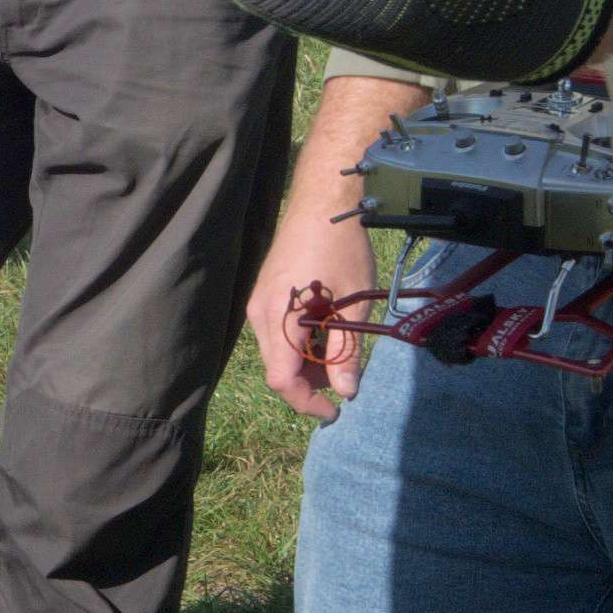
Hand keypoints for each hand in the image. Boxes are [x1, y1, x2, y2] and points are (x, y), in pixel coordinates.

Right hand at [251, 186, 378, 421]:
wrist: (322, 202)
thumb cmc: (341, 248)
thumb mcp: (353, 303)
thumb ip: (347, 351)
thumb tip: (347, 391)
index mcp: (279, 318)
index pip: (282, 379)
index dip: (306, 402)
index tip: (334, 410)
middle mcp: (260, 315)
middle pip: (278, 369)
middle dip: (311, 382)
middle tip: (347, 377)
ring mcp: (259, 304)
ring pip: (278, 352)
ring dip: (307, 363)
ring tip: (341, 351)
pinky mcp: (265, 295)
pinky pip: (277, 334)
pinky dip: (300, 344)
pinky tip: (326, 330)